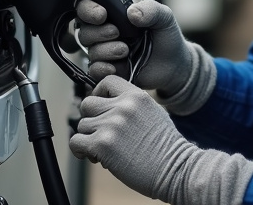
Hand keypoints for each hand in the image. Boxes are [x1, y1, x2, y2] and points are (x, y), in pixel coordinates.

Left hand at [70, 76, 252, 204]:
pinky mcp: (102, 144)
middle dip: (92, 120)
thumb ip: (131, 106)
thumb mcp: (154, 113)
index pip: (106, 81)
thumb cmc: (168, 149)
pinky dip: (80, 151)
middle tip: (102, 134)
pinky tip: (94, 157)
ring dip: (89, 139)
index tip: (100, 109)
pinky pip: (76, 141)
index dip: (98, 94)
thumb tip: (108, 108)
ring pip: (82, 125)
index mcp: (136, 96)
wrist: (177, 170)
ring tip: (105, 151)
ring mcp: (111, 124)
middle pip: (88, 104)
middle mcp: (122, 107)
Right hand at [76, 0, 191, 94]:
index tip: (102, 14)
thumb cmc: (166, 37)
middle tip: (116, 32)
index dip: (88, 10)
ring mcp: (106, 52)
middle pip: (84, 31)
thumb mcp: (164, 17)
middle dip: (97, 32)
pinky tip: (116, 67)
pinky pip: (94, 70)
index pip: (88, 7)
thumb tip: (131, 13)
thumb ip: (151, 9)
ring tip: (125, 51)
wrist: (174, 65)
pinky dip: (102, 69)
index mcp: (114, 14)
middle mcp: (105, 32)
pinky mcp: (109, 70)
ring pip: (90, 51)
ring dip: (105, 50)